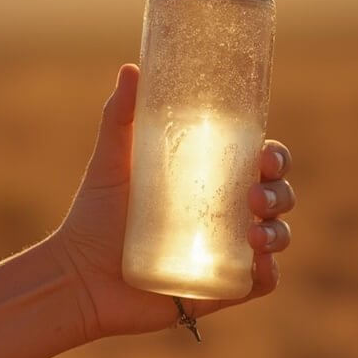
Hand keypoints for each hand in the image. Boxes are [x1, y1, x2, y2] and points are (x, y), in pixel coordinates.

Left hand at [50, 64, 295, 340]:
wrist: (77, 275)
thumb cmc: (95, 214)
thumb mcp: (111, 160)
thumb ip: (120, 115)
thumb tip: (132, 69)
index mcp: (209, 179)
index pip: (259, 163)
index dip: (275, 158)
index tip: (265, 156)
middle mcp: (224, 214)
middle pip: (276, 197)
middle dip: (280, 193)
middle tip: (255, 195)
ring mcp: (224, 252)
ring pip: (275, 237)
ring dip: (278, 232)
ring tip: (254, 232)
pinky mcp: (218, 289)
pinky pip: (259, 282)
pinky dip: (269, 274)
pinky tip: (262, 264)